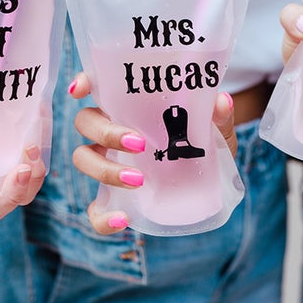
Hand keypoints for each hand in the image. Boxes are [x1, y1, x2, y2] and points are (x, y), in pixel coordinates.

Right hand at [68, 72, 236, 234]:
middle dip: (106, 132)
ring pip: (83, 159)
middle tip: (139, 144)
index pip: (98, 87)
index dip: (83, 83)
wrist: (213, 183)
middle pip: (86, 122)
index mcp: (130, 107)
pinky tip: (123, 219)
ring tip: (139, 179)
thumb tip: (221, 101)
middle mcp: (112, 132)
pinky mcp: (114, 200)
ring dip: (104, 169)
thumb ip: (218, 116)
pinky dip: (103, 217)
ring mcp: (109, 165)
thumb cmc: (206, 144)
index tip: (81, 89)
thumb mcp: (217, 129)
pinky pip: (95, 210)